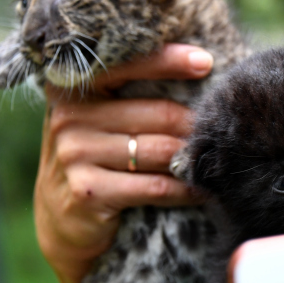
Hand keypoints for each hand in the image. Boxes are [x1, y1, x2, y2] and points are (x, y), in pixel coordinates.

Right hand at [34, 43, 213, 282]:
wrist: (62, 221)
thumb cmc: (96, 157)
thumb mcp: (101, 117)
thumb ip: (132, 92)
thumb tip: (198, 67)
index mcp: (71, 86)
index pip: (127, 65)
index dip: (169, 61)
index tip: (205, 62)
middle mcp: (68, 116)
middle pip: (159, 113)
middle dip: (195, 123)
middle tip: (221, 129)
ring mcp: (75, 154)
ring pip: (161, 150)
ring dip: (193, 157)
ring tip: (215, 158)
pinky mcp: (89, 191)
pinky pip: (155, 186)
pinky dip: (184, 189)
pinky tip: (200, 189)